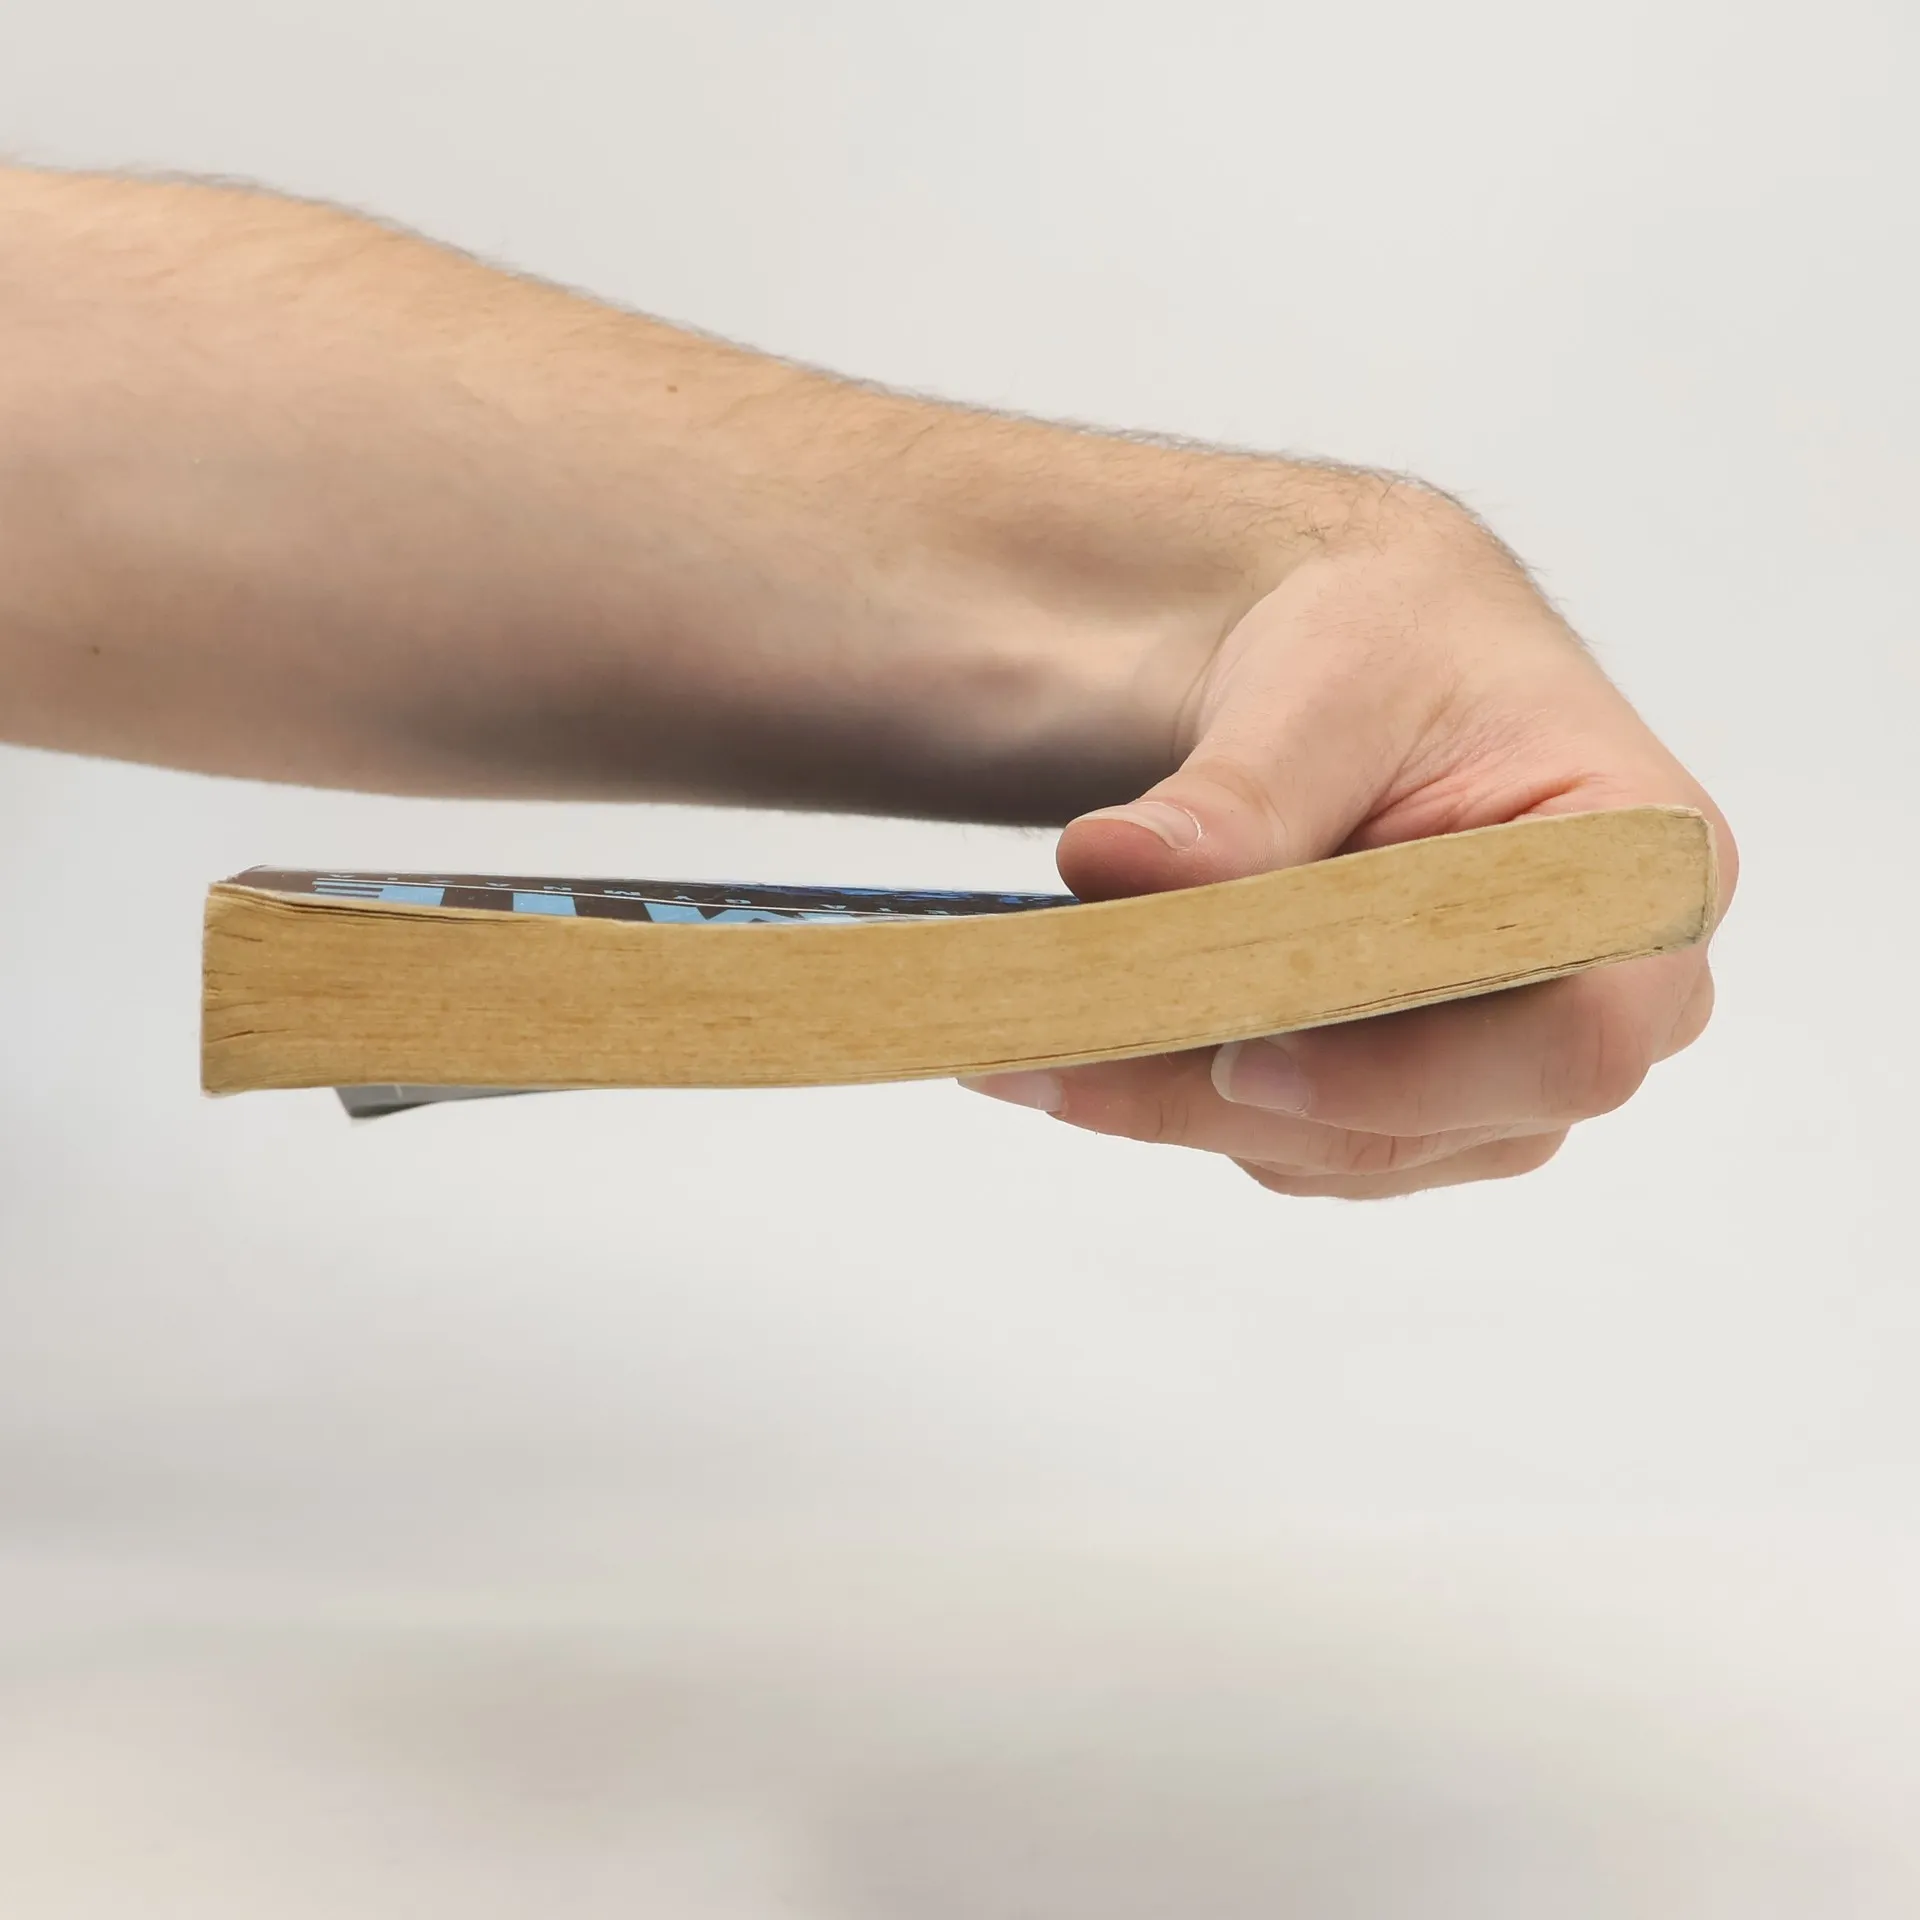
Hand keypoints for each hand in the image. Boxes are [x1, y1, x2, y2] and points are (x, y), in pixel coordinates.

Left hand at [965, 490, 1735, 1197]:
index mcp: (1643, 874)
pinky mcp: (1421, 1097)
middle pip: (1444, 1118)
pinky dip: (1193, 1105)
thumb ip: (1244, 791)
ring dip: (1192, 1111)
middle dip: (1239, 1098)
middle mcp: (1612, 996)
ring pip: (1358, 1149)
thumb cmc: (1394, 645)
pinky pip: (1308, 1143)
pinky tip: (1094, 1047)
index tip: (1246, 1055)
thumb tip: (1118, 868)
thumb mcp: (1325, 682)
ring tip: (1039, 1045)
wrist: (1366, 664)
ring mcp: (1514, 1065)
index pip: (1579, 1034)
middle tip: (1057, 1056)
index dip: (1416, 1073)